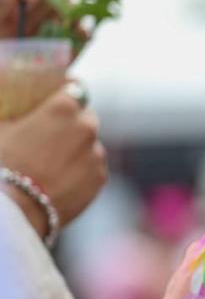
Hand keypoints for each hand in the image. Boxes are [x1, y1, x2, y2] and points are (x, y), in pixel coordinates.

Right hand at [0, 89, 106, 234]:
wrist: (14, 210)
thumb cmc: (0, 163)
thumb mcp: (0, 126)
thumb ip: (15, 111)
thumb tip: (16, 105)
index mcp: (64, 107)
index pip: (75, 87)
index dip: (64, 92)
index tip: (56, 98)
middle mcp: (88, 127)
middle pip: (85, 116)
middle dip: (70, 122)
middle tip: (48, 135)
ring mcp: (96, 153)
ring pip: (89, 143)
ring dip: (76, 147)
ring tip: (49, 162)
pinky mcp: (100, 178)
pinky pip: (92, 166)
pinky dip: (81, 169)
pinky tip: (58, 178)